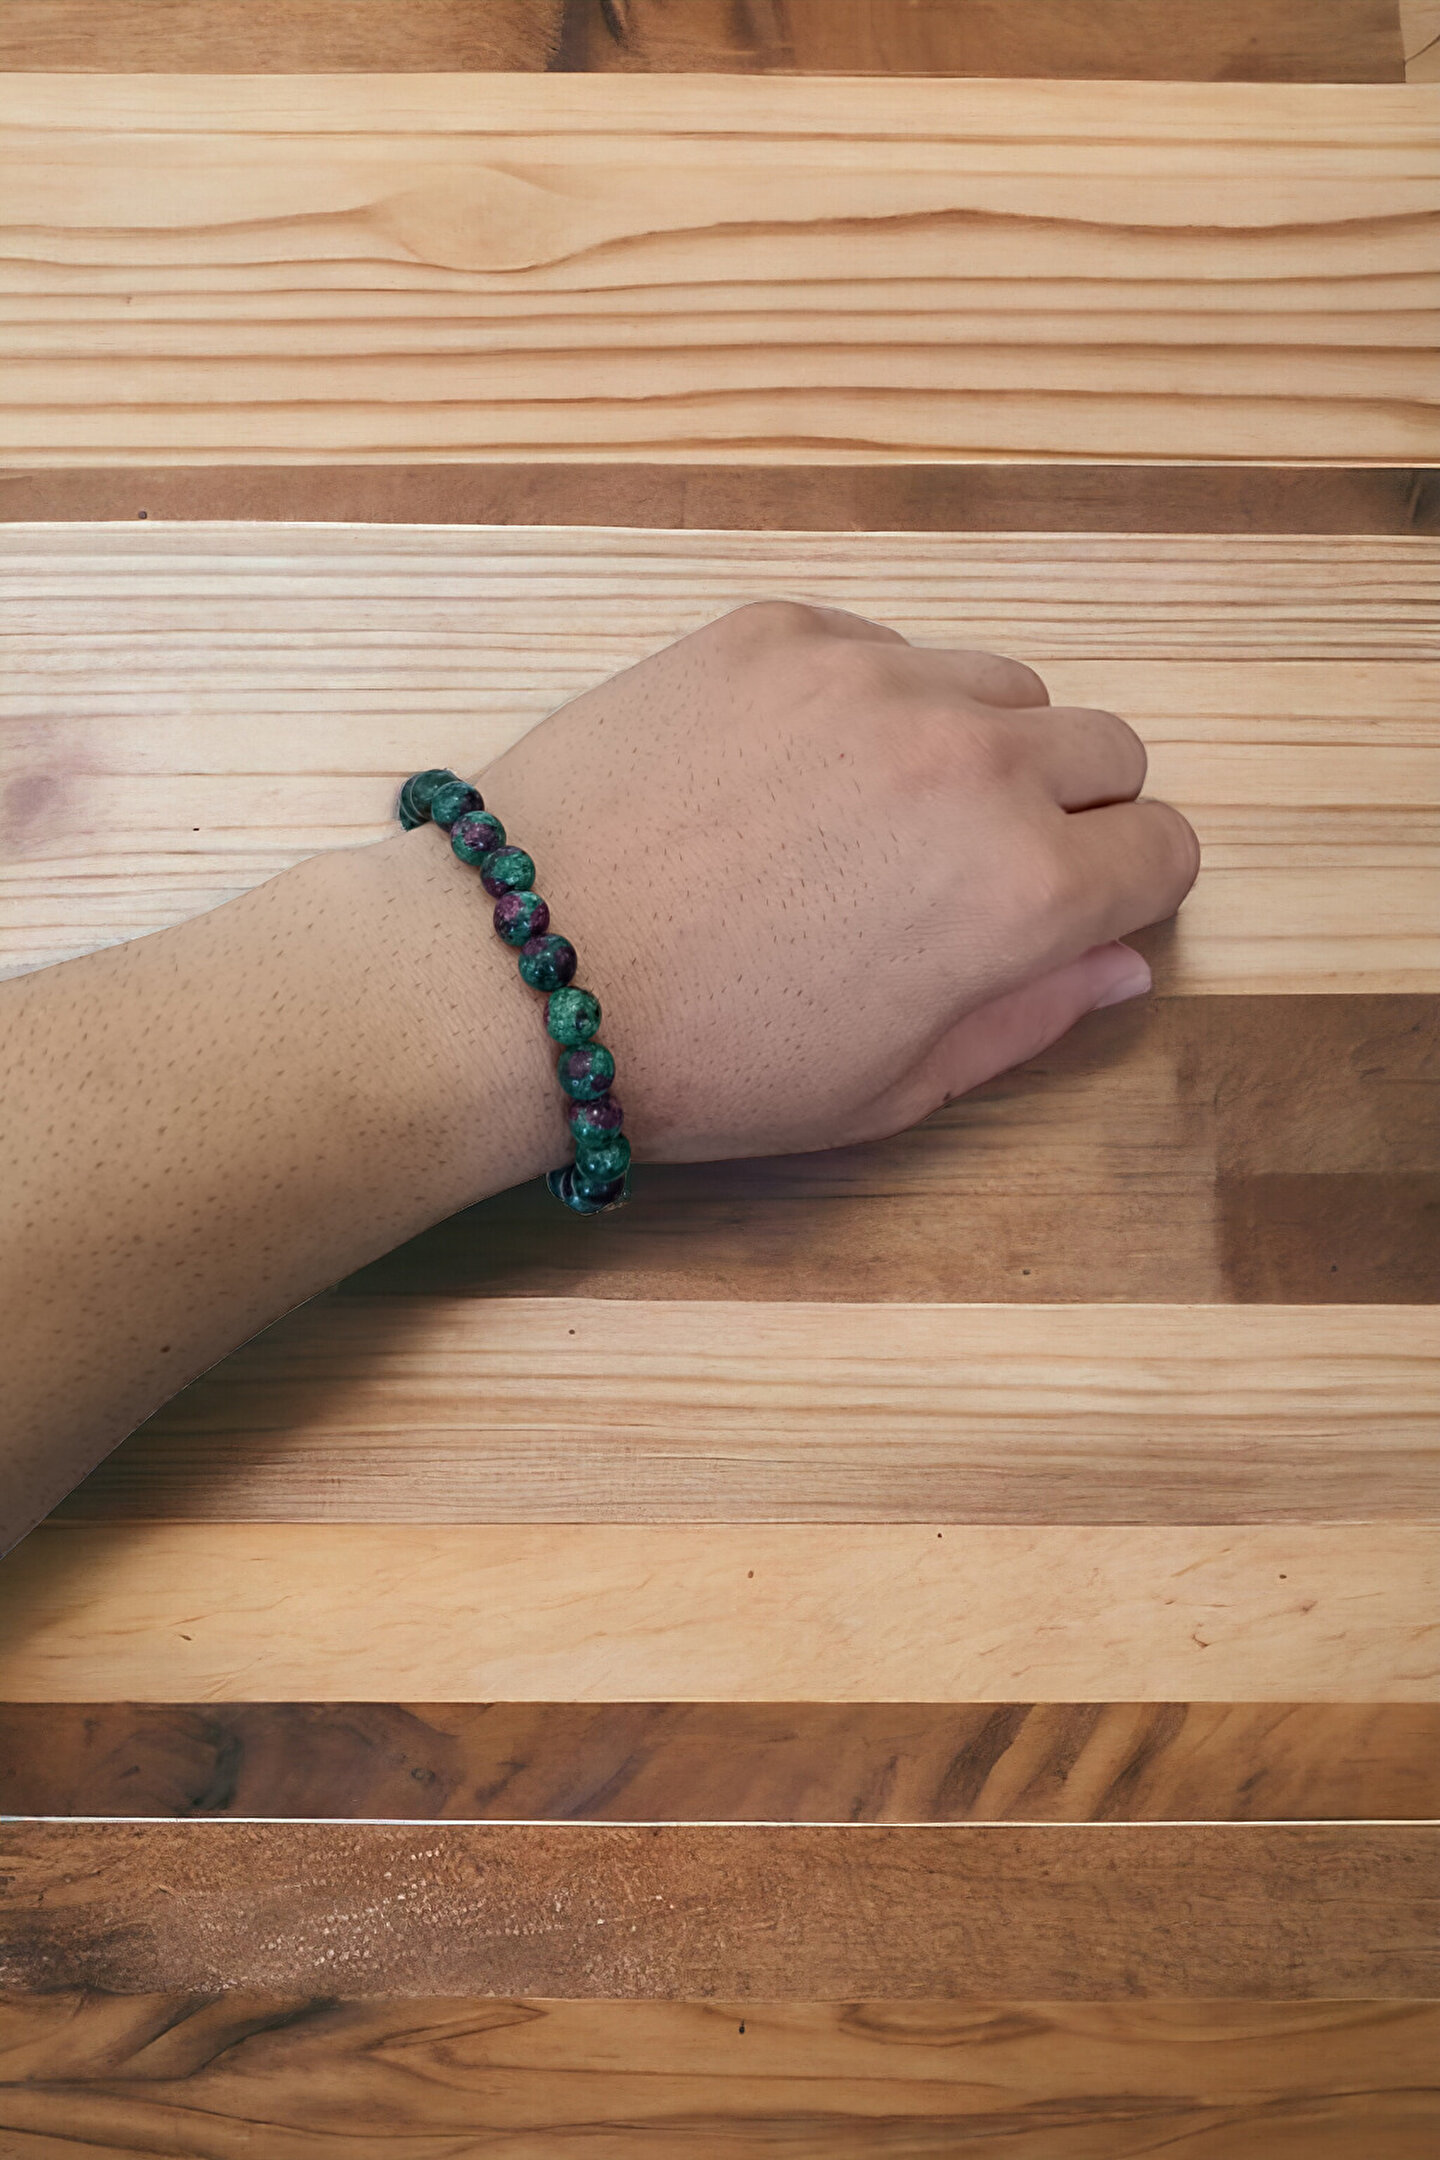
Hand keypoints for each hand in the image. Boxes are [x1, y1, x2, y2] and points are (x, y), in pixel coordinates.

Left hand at [468, 600, 1199, 1163]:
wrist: (516, 973)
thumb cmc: (703, 1062)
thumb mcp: (888, 1089)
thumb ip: (1027, 1018)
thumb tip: (1118, 963)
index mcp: (1021, 888)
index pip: (1165, 850)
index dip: (1129, 893)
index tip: (1076, 913)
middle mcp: (971, 759)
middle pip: (1108, 748)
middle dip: (1074, 811)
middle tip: (977, 871)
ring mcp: (871, 677)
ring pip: (1000, 685)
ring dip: (978, 746)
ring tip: (875, 819)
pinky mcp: (777, 631)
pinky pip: (883, 647)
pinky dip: (870, 701)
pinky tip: (787, 773)